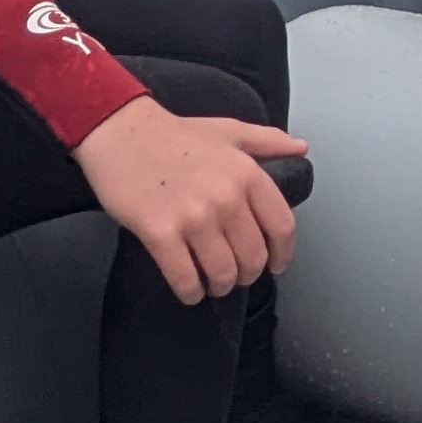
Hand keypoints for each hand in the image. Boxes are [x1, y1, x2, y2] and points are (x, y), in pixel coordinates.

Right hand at [75, 99, 306, 305]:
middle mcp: (226, 197)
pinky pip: (186, 280)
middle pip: (253, 258)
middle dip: (246, 274)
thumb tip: (302, 149)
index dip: (282, 254)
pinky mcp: (159, 234)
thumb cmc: (175, 133)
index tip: (275, 264)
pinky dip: (190, 292)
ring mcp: (193, 217)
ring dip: (219, 285)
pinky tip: (188, 287)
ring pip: (222, 274)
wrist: (119, 130)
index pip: (282, 227)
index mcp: (247, 173)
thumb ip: (267, 141)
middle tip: (234, 274)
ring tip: (211, 281)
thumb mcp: (228, 130)